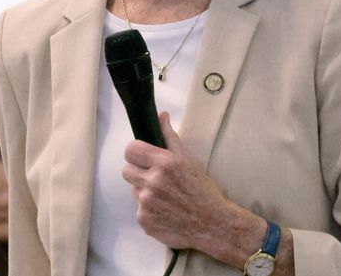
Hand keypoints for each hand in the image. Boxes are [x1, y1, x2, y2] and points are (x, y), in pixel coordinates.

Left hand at [122, 111, 232, 249]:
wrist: (213, 224)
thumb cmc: (203, 190)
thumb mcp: (189, 159)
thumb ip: (170, 137)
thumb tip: (161, 116)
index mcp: (164, 163)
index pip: (130, 150)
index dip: (135, 152)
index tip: (143, 156)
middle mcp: (152, 182)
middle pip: (126, 171)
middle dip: (138, 172)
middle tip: (154, 177)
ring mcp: (146, 203)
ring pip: (133, 191)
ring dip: (144, 191)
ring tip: (164, 196)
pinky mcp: (144, 221)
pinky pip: (139, 210)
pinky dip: (149, 210)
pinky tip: (165, 211)